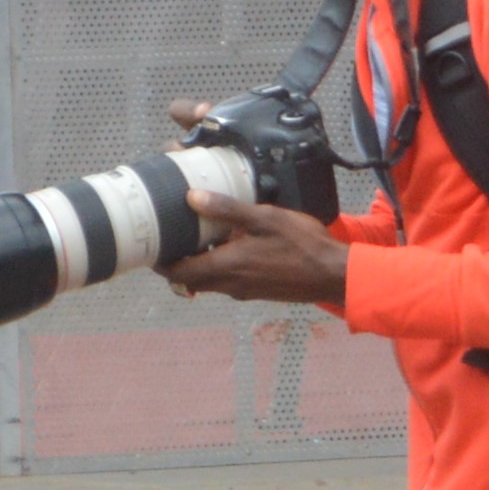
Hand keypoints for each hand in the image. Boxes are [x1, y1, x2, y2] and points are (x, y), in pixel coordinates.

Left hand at [158, 186, 347, 308]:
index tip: (153, 243)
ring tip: (203, 238)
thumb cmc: (303, 246)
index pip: (175, 272)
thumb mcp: (266, 218)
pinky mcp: (257, 292)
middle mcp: (229, 284)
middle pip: (188, 279)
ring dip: (200, 264)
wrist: (335, 275)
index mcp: (225, 266)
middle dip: (177, 261)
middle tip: (174, 236)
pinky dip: (221, 267)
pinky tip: (235, 248)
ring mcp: (244, 290)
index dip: (159, 261)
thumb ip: (227, 209)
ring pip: (208, 281)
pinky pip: (228, 281)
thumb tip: (191, 198)